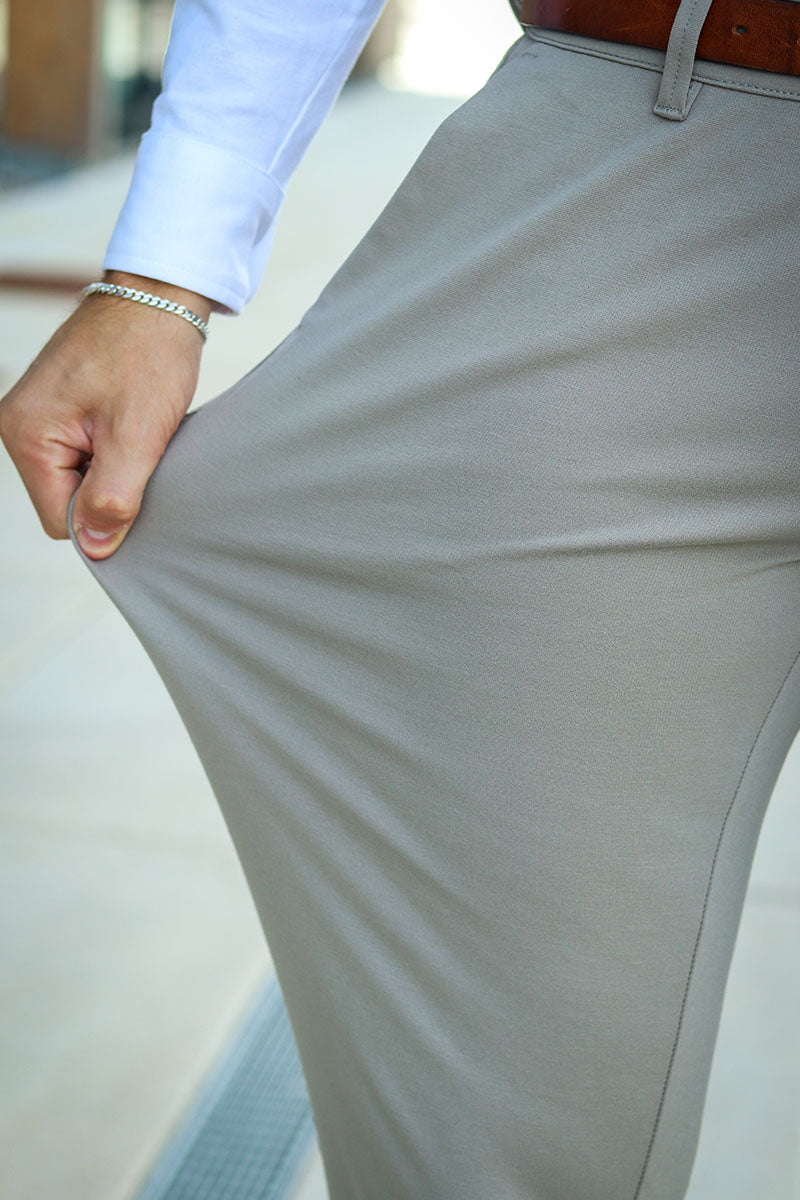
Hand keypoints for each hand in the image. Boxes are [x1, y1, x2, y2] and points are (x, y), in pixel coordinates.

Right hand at [0, 270, 211, 559]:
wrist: (159, 295)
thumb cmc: (148, 355)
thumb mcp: (138, 436)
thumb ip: (113, 497)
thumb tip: (95, 547)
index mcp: (26, 435)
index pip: (59, 521)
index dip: (103, 516)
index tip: (138, 484)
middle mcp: (18, 425)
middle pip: (65, 500)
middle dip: (108, 489)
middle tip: (142, 453)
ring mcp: (35, 414)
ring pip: (76, 478)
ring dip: (113, 469)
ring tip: (137, 433)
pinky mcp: (57, 407)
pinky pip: (81, 453)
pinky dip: (112, 449)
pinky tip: (131, 425)